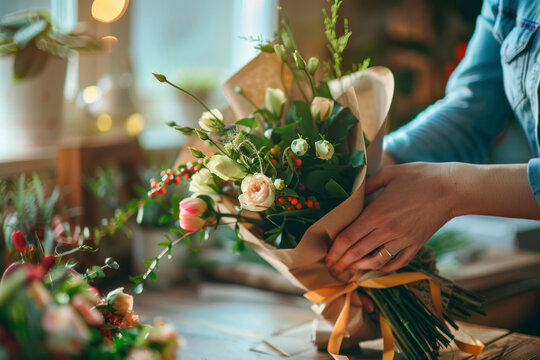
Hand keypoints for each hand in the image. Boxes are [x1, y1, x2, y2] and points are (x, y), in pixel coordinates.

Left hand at [326, 162, 456, 273]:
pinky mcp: (416, 245)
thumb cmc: (419, 177)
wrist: (452, 188)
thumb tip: (350, 190)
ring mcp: (403, 240)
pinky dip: (384, 268)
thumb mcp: (388, 174)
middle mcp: (388, 230)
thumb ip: (366, 183)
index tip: (327, 257)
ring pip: (376, 261)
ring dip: (360, 267)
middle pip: (357, 253)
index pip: (348, 238)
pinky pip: (397, 263)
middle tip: (332, 269)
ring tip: (350, 269)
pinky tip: (375, 267)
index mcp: (377, 213)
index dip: (335, 251)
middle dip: (341, 263)